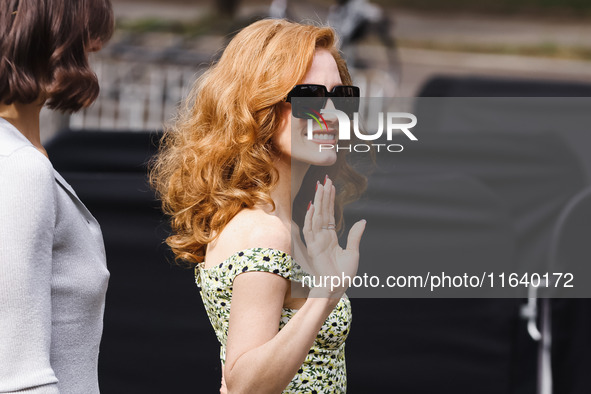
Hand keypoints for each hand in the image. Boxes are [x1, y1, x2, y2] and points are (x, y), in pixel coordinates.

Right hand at [302, 176, 365, 297]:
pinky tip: (313, 206)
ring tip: (320, 187)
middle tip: (324, 179)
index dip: (329, 199)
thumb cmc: (344, 273)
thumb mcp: (353, 251)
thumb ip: (355, 235)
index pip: (328, 213)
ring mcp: (316, 241)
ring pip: (316, 217)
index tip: (330, 185)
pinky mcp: (313, 248)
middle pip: (322, 211)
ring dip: (318, 202)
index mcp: (330, 237)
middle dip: (323, 195)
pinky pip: (310, 230)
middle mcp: (321, 236)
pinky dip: (310, 218)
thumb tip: (362, 221)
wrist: (338, 287)